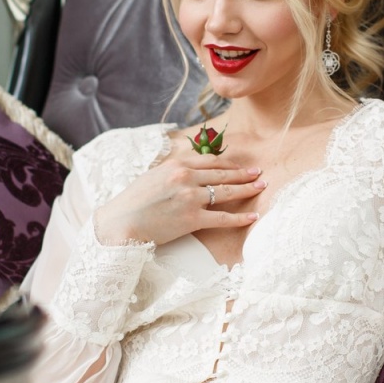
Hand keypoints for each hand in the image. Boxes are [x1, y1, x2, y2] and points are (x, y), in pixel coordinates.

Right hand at [93, 153, 264, 246]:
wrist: (122, 221)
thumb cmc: (134, 200)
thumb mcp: (153, 175)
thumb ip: (173, 171)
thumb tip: (190, 169)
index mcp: (176, 164)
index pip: (210, 160)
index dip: (229, 163)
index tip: (239, 165)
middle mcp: (186, 177)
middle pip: (223, 174)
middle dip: (243, 174)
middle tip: (259, 173)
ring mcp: (191, 198)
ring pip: (226, 192)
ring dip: (247, 189)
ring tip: (261, 187)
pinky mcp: (192, 219)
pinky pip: (222, 217)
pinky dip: (240, 218)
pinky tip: (252, 217)